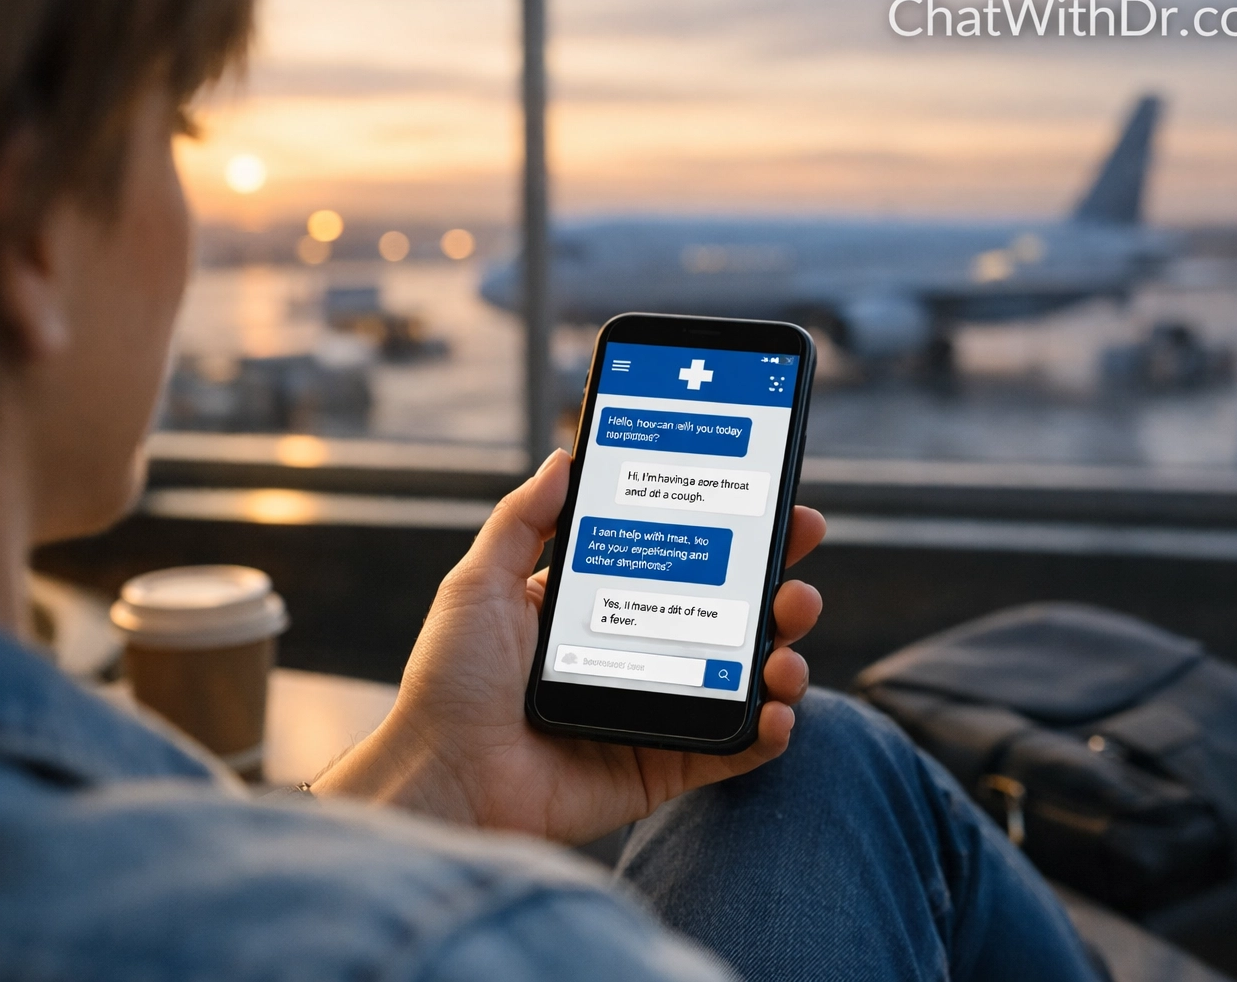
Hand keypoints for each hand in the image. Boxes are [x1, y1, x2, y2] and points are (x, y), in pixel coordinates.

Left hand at [311, 448, 824, 843]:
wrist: (441, 778)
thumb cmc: (449, 683)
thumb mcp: (479, 584)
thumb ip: (521, 520)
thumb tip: (563, 457)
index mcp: (602, 607)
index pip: (683, 560)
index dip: (734, 531)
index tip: (773, 501)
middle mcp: (641, 654)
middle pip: (732, 611)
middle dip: (779, 582)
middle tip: (795, 563)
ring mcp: (659, 711)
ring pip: (747, 676)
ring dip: (786, 652)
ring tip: (785, 639)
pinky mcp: (664, 766)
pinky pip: (734, 750)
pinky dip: (769, 733)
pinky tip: (776, 710)